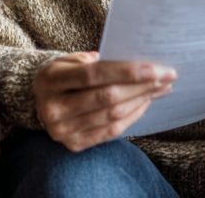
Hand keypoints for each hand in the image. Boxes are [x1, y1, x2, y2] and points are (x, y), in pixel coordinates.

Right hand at [33, 51, 175, 151]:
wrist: (37, 102)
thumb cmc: (59, 75)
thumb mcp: (65, 60)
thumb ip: (91, 60)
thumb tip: (128, 62)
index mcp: (51, 80)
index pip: (93, 75)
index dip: (125, 72)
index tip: (154, 67)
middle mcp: (55, 107)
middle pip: (106, 97)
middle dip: (141, 86)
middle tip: (167, 76)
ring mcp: (64, 130)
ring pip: (112, 116)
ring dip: (141, 101)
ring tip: (160, 88)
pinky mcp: (74, 144)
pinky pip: (110, 132)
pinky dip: (131, 117)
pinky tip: (144, 103)